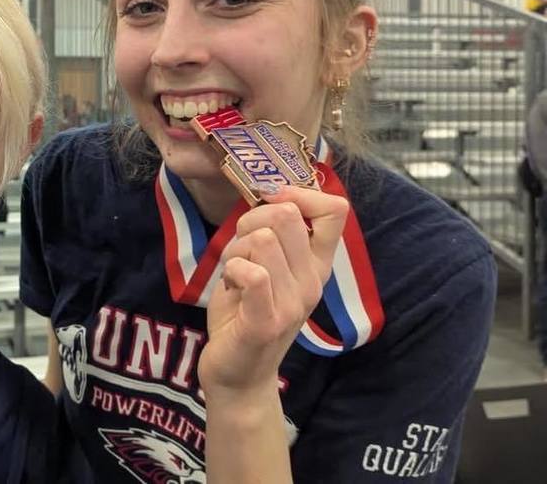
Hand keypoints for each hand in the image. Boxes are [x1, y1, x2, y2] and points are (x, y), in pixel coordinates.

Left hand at [196, 186, 346, 398]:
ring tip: (234, 277)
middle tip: (240, 253)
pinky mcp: (266, 322)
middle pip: (286, 215)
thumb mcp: (266, 265)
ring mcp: (293, 303)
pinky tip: (230, 288)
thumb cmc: (245, 311)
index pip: (336, 210)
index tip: (270, 205)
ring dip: (234, 251)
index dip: (299, 193)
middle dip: (249, 222)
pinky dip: (232, 271)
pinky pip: (254, 275)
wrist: (238, 374)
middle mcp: (312, 281)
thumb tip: (270, 192)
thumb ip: (271, 232)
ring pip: (262, 240)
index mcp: (315, 265)